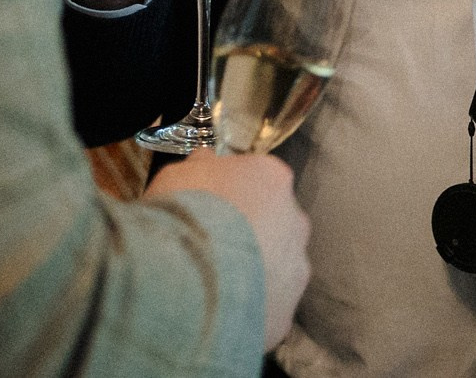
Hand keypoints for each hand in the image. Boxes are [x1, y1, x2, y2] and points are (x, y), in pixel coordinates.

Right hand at [149, 150, 310, 348]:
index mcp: (273, 179)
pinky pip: (267, 308)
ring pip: (276, 269)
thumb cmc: (185, 214)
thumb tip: (206, 162)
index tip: (211, 205)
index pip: (261, 180)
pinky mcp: (286, 313)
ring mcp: (295, 270)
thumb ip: (201, 167)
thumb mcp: (180, 174)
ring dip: (253, 273)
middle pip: (275, 224)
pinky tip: (220, 311)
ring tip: (214, 284)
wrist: (187, 278)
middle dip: (250, 234)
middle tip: (214, 247)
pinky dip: (248, 310)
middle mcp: (295, 221)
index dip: (234, 193)